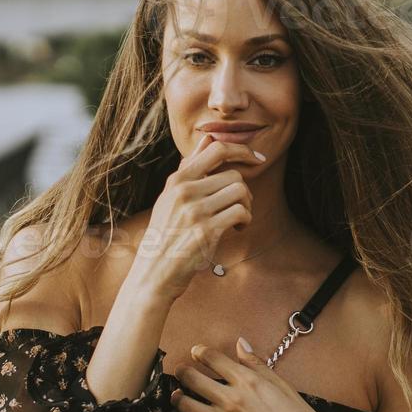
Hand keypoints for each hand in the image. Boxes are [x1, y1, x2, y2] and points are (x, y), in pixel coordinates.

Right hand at [127, 132, 263, 302]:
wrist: (153, 272)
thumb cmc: (165, 235)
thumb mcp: (170, 197)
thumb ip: (190, 168)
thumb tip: (208, 139)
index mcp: (177, 180)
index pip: (216, 149)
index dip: (242, 150)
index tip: (257, 159)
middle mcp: (185, 191)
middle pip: (234, 174)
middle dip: (244, 191)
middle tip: (239, 206)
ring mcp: (195, 211)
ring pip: (240, 191)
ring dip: (247, 205)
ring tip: (238, 218)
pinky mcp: (206, 231)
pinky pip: (240, 212)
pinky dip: (245, 220)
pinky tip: (237, 229)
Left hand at [171, 337, 351, 411]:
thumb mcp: (283, 387)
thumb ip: (258, 365)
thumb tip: (241, 344)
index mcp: (248, 381)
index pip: (212, 358)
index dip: (199, 352)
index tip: (196, 352)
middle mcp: (232, 399)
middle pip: (191, 378)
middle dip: (182, 372)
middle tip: (181, 372)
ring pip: (185, 405)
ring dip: (178, 398)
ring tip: (179, 396)